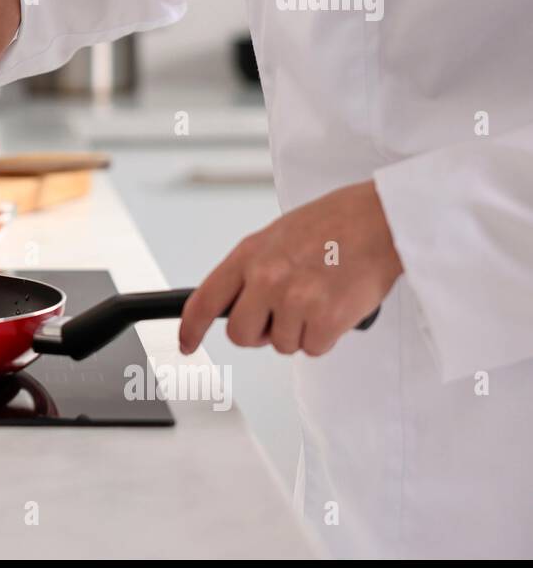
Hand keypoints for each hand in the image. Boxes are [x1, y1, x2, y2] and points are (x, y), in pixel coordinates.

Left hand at [179, 181, 402, 356]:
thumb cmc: (335, 223)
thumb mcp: (277, 236)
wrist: (381, 219)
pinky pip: (314, 348)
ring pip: (282, 345)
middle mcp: (265, 278)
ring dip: (300, 331)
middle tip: (283, 317)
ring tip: (320, 297)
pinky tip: (336, 307)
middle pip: (240, 334)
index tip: (186, 344)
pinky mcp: (325, 319)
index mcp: (248, 255)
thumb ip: (253, 269)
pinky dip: (326, 336)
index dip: (190, 329)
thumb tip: (240, 302)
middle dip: (259, 333)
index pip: (203, 300)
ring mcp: (294, 300)